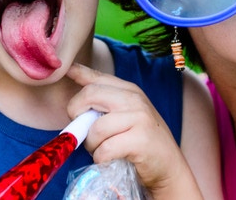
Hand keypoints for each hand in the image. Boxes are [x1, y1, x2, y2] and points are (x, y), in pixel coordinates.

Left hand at [66, 63, 199, 196]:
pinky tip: (109, 159)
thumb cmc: (141, 142)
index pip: (98, 77)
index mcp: (129, 90)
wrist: (168, 167)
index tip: (66, 68)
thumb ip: (104, 104)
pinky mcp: (140, 140)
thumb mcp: (125, 115)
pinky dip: (100, 158)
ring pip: (96, 128)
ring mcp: (139, 118)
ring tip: (100, 149)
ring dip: (91, 145)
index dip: (79, 72)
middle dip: (76, 114)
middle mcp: (134, 99)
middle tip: (81, 131)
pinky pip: (105, 149)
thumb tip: (74, 94)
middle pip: (90, 94)